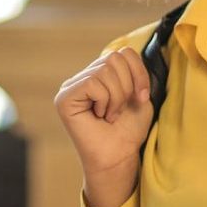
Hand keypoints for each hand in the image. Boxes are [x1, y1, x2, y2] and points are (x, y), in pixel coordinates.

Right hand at [54, 47, 154, 206]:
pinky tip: (100, 116)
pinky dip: (105, 101)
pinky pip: (93, 83)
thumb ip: (134, 71)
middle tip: (121, 110)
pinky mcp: (64, 98)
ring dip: (117, 97)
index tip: (142, 97)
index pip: (123, 52)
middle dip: (127, 86)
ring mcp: (71, 87)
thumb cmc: (128, 130)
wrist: (119, 156)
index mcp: (100, 74)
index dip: (138, 72)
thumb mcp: (139, 95)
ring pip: (105, 70)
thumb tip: (130, 50)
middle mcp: (83, 77)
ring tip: (111, 115)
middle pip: (114, 58)